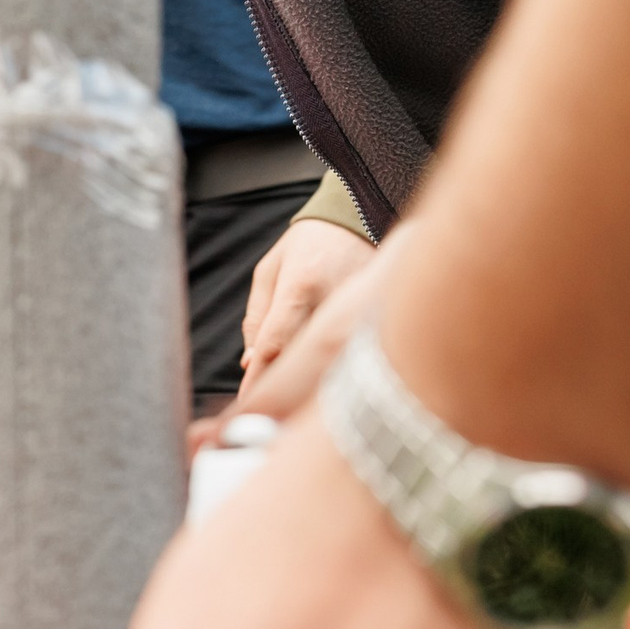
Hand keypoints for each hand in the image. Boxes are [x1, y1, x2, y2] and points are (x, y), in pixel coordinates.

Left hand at [240, 220, 376, 390]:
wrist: (362, 214)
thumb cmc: (308, 244)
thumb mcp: (270, 270)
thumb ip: (257, 316)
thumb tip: (250, 363)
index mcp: (301, 286)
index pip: (275, 343)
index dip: (260, 378)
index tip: (247, 404)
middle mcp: (334, 300)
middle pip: (304, 360)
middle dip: (283, 389)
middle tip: (264, 414)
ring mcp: (362, 309)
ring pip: (331, 360)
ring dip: (310, 384)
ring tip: (293, 406)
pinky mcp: (382, 314)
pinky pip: (354, 350)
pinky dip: (337, 368)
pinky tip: (327, 383)